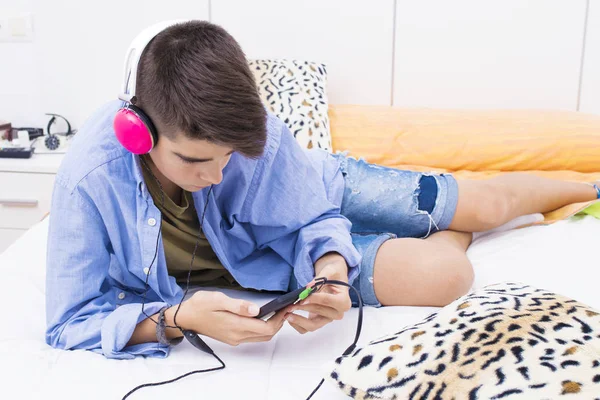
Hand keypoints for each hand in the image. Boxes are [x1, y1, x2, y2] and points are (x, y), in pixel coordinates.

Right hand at [177, 291, 292, 345]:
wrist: (184, 318)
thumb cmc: (200, 306)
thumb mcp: (218, 300)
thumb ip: (238, 306)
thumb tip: (257, 310)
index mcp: (236, 326)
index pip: (266, 327)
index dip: (279, 318)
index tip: (286, 306)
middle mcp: (237, 336)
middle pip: (267, 334)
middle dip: (279, 322)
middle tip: (285, 307)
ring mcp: (235, 339)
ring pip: (261, 337)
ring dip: (272, 326)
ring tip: (278, 311)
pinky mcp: (232, 338)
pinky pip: (253, 336)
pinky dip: (263, 328)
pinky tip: (264, 317)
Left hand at [286, 259, 350, 333]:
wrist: (334, 279)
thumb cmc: (334, 274)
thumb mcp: (330, 271)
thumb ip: (320, 279)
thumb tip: (308, 288)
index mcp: (344, 301)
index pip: (328, 301)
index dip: (315, 299)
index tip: (302, 298)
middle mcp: (337, 313)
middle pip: (319, 312)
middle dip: (303, 308)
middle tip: (290, 304)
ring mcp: (327, 319)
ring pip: (312, 325)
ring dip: (299, 319)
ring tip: (287, 313)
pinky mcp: (318, 321)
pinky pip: (307, 328)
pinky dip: (297, 324)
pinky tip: (289, 316)